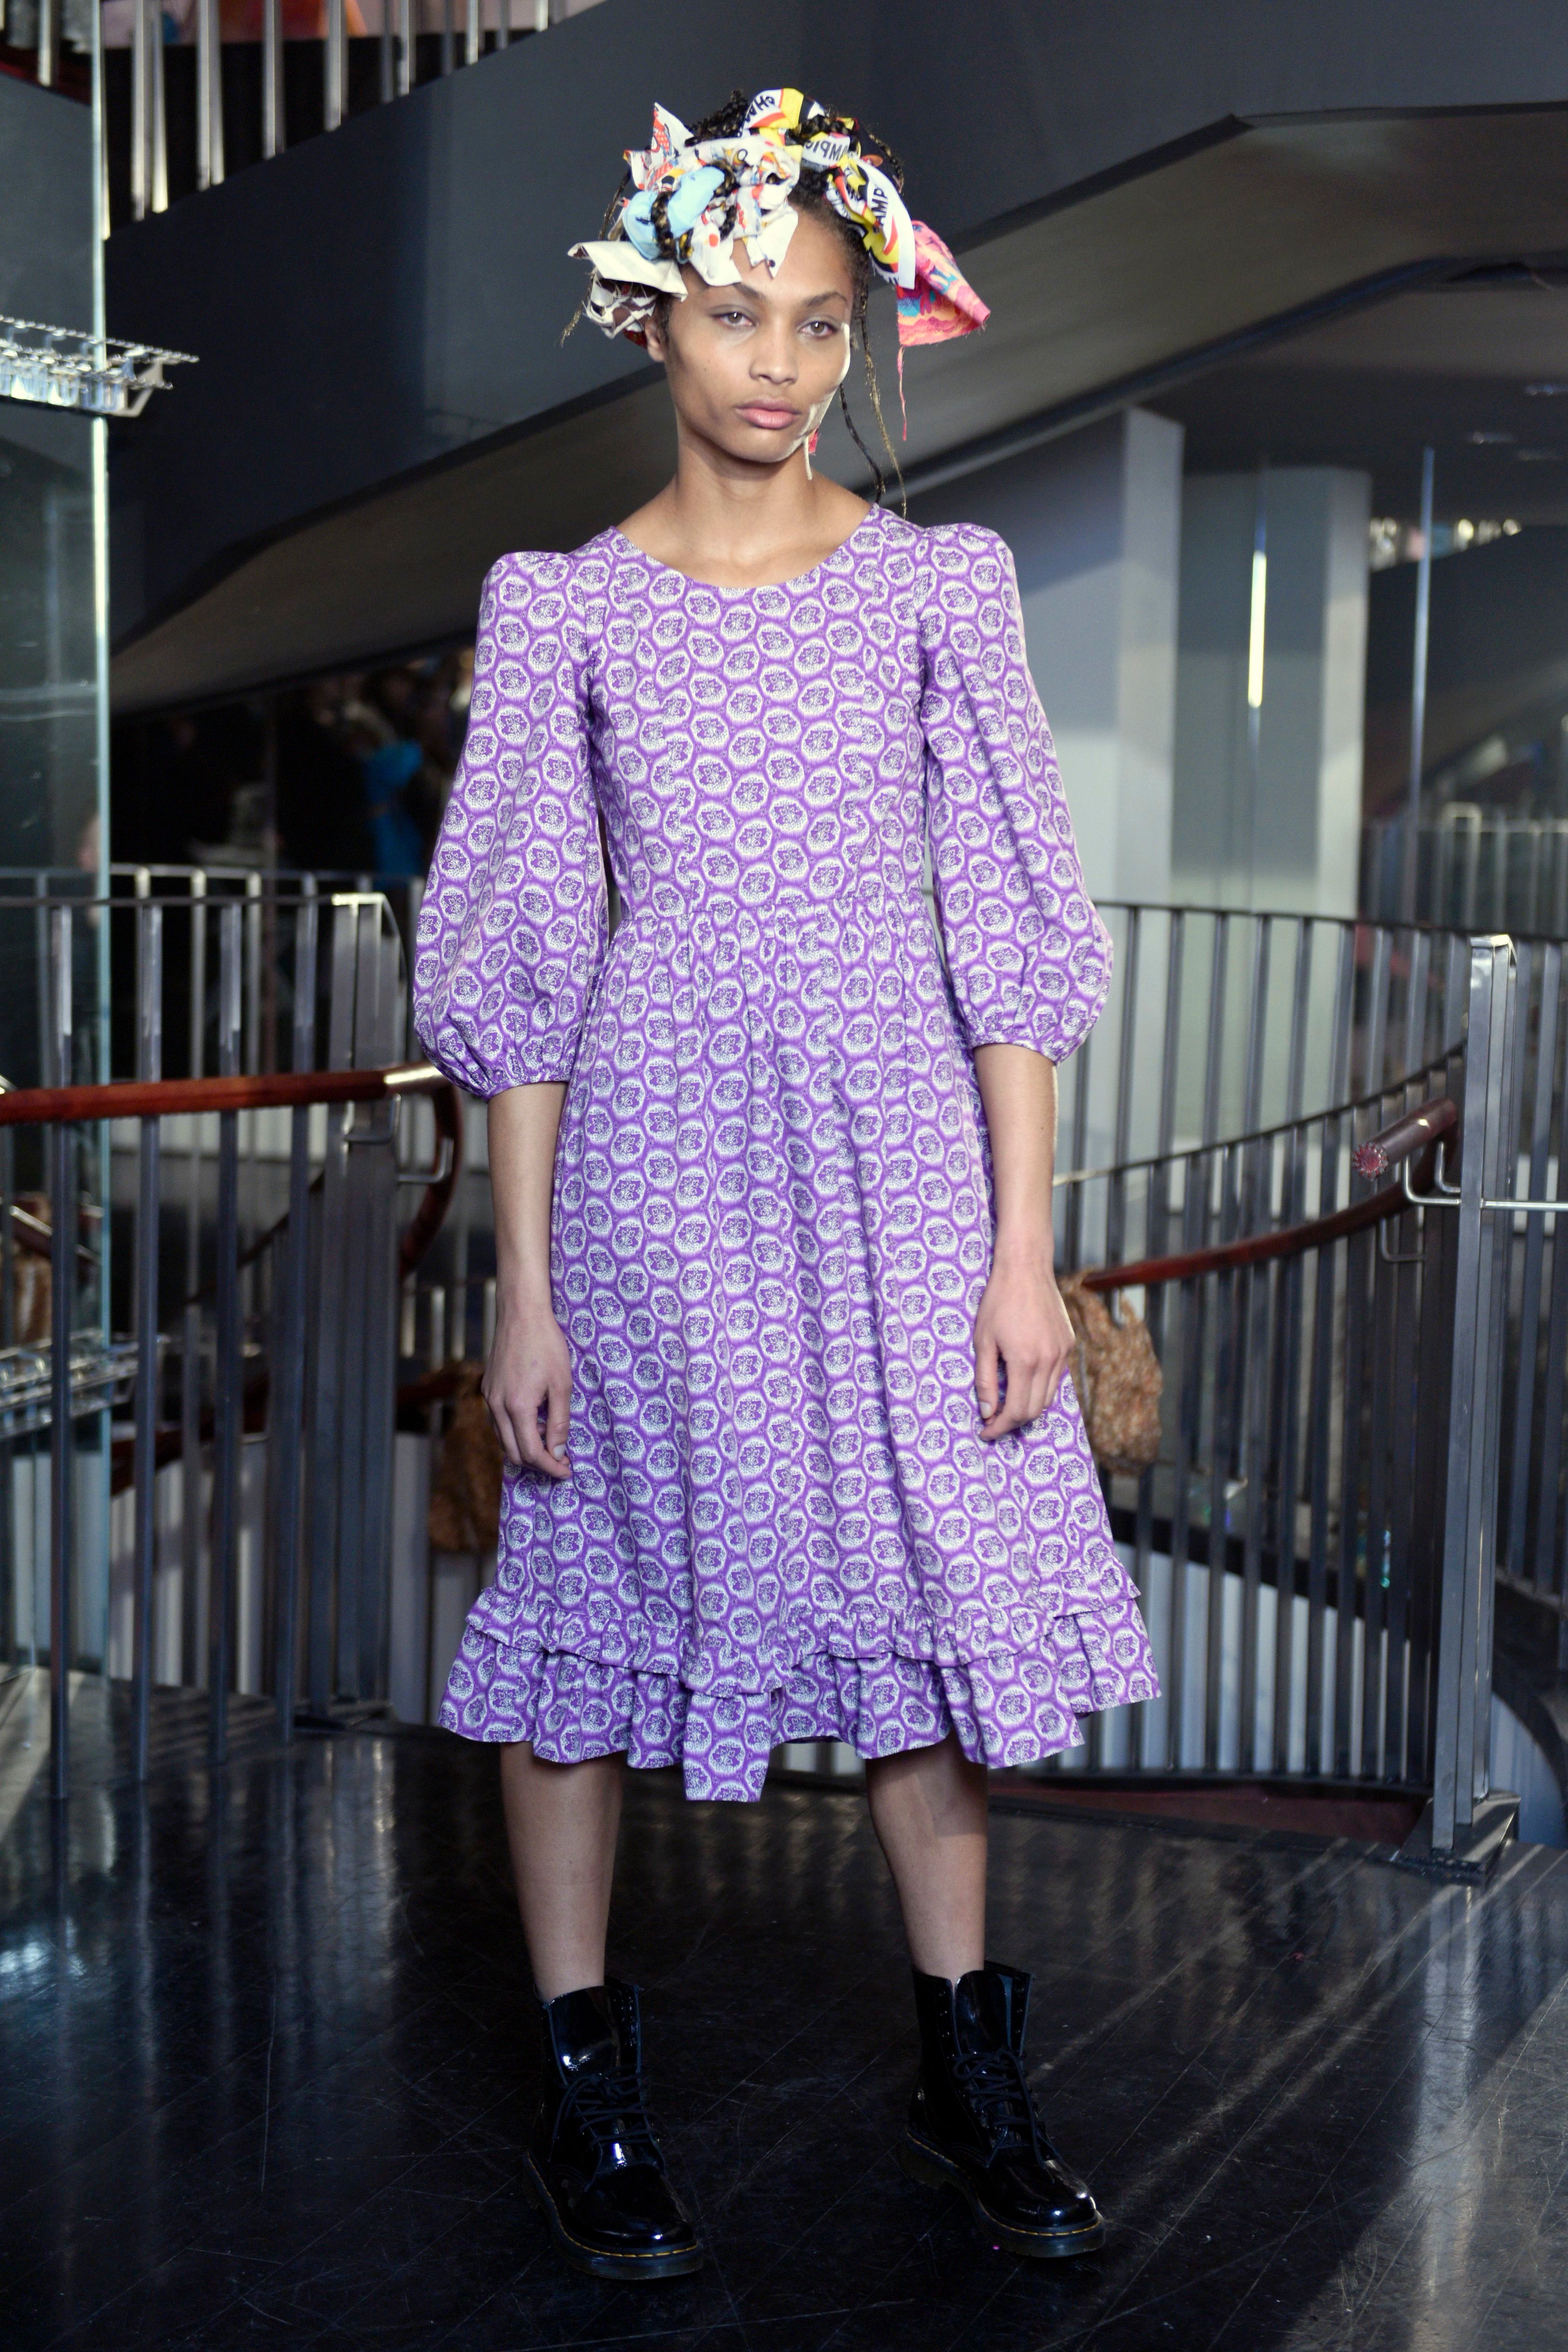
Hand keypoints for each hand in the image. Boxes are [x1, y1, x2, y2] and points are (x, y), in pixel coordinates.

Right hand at [482, 1291, 572, 1478]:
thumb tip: (558, 1452)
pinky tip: (535, 1420)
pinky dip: (516, 1430)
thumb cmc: (546, 1345)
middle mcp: (496, 1407)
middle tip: (562, 1460)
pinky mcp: (488, 1389)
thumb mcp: (561, 1385)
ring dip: (526, 1446)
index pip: (531, 1453)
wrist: (521, 1314)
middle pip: (513, 1453)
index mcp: (516, 1407)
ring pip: (503, 1439)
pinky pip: (499, 1422)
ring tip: (551, 1438)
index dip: (550, 1467)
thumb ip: (559, 1422)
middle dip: (538, 1462)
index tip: (567, 1471)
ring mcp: (489, 1398)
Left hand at [972, 1242, 1072, 1441]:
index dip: (1000, 1426)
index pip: (1016, 1411)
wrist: (1026, 1269)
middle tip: (993, 1421)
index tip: (986, 1431)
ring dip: (1028, 1407)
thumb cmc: (998, 1302)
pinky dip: (1040, 1388)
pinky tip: (1023, 1383)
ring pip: (1048, 1397)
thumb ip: (985, 1379)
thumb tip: (987, 1411)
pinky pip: (1056, 1378)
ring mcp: (1062, 1353)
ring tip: (1006, 1405)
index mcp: (1025, 1361)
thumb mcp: (982, 1341)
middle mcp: (1049, 1361)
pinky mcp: (1068, 1345)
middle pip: (1035, 1410)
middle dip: (1013, 1422)